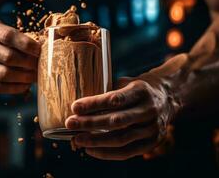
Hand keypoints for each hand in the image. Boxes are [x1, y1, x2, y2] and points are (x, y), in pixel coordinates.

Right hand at [0, 17, 39, 93]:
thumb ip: (18, 36)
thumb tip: (44, 47)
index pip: (9, 36)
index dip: (28, 45)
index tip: (40, 52)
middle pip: (8, 57)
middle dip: (29, 64)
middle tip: (41, 68)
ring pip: (2, 74)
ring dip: (23, 78)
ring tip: (34, 77)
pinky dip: (13, 88)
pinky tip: (24, 86)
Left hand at [65, 77, 180, 159]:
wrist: (167, 97)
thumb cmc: (137, 90)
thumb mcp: (126, 83)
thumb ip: (108, 92)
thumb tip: (81, 105)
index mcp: (141, 91)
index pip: (115, 99)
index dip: (94, 104)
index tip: (75, 107)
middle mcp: (149, 110)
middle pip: (116, 120)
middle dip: (90, 123)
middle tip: (70, 123)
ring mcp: (152, 128)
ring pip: (121, 138)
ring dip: (96, 141)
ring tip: (77, 139)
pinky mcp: (152, 142)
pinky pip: (127, 152)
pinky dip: (107, 153)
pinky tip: (90, 150)